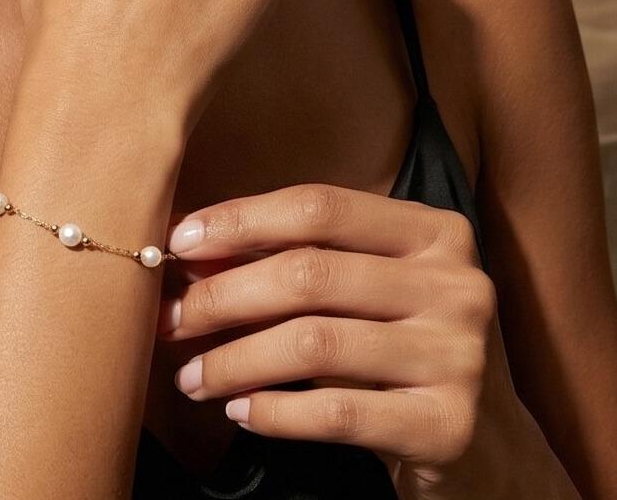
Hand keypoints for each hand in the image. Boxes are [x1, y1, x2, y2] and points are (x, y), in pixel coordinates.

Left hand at [157, 184, 577, 498]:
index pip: (319, 208)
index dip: (241, 220)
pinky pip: (336, 413)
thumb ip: (290, 257)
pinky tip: (238, 410)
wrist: (474, 436)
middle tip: (171, 321)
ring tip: (191, 376)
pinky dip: (273, 412)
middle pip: (309, 274)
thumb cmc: (393, 340)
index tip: (178, 243)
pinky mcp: (447, 424)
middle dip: (221, 297)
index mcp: (433, 232)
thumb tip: (190, 248)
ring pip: (314, 344)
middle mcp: (456, 285)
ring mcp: (458, 356)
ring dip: (233, 361)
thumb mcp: (356, 286)